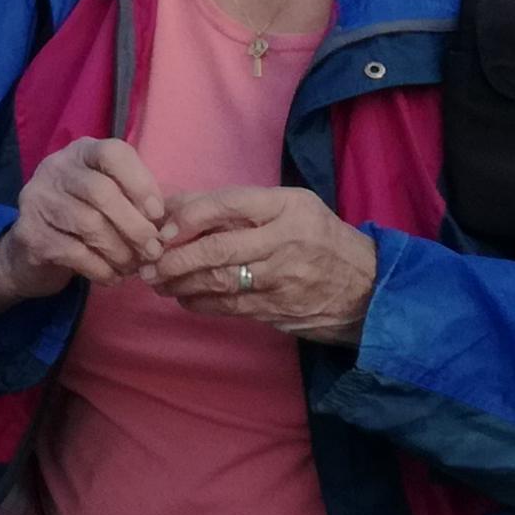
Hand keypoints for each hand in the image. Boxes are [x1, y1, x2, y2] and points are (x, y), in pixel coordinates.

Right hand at [0, 135, 169, 309]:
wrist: (31, 252)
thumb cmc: (83, 218)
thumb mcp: (109, 199)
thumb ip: (134, 200)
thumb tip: (165, 222)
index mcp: (81, 153)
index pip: (112, 153)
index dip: (140, 183)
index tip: (158, 214)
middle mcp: (55, 169)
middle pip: (101, 192)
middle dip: (134, 226)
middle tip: (153, 250)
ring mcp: (38, 200)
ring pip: (88, 224)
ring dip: (120, 251)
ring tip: (133, 266)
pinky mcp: (30, 233)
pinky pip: (74, 252)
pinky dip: (101, 268)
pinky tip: (113, 277)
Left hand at [155, 187, 379, 344]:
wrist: (367, 287)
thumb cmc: (318, 237)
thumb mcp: (288, 207)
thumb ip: (235, 205)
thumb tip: (174, 204)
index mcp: (287, 207)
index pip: (227, 205)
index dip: (188, 216)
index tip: (161, 228)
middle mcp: (285, 241)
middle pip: (218, 249)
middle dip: (175, 259)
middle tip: (147, 264)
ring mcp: (283, 279)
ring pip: (220, 282)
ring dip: (181, 284)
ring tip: (157, 282)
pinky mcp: (280, 310)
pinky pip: (231, 307)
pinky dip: (201, 303)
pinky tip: (184, 298)